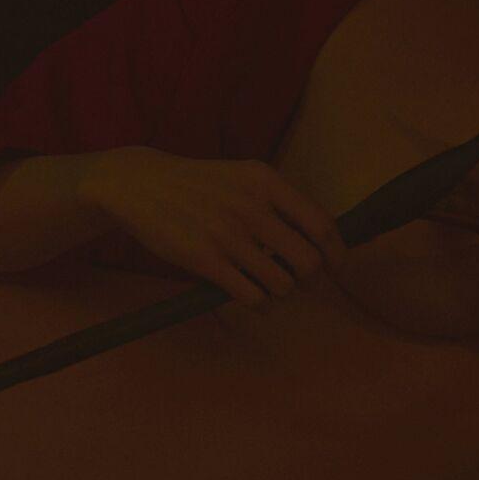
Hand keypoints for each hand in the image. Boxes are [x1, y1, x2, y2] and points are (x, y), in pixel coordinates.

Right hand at [76, 148, 347, 305]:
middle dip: (310, 280)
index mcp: (266, 182)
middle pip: (307, 261)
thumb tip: (319, 236)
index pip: (321, 225)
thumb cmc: (198, 184)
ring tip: (270, 287)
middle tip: (301, 283)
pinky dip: (259, 304)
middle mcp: (251, 208)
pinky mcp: (205, 260)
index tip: (339, 267)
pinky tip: (253, 298)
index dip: (337, 253)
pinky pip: (250, 296)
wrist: (140, 185)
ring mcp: (228, 236)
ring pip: (281, 283)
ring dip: (282, 292)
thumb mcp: (242, 176)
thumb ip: (279, 200)